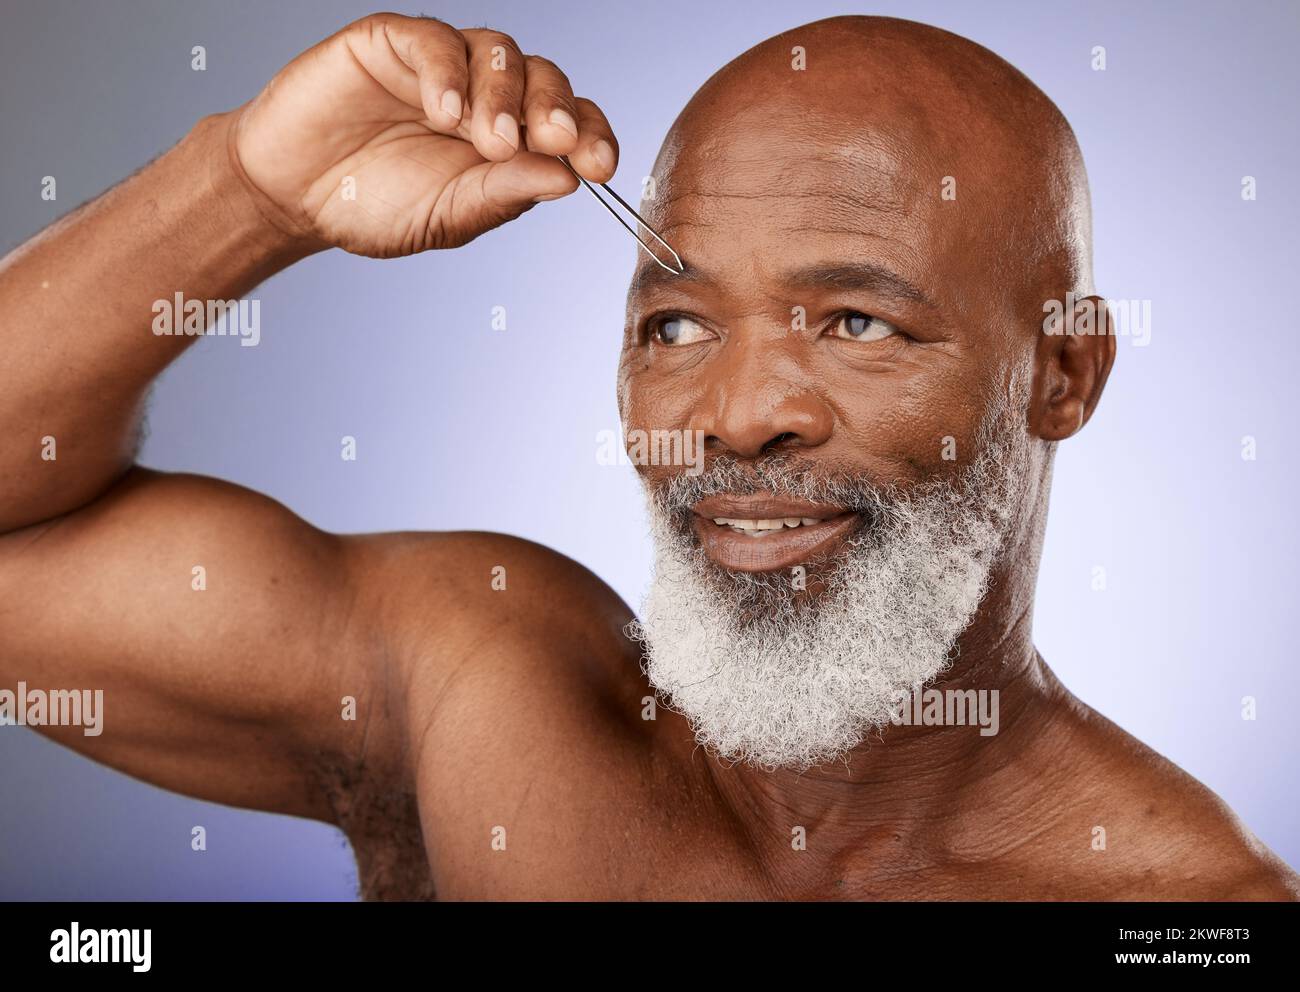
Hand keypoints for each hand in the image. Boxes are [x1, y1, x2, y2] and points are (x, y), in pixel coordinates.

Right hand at [228, 13, 616, 256]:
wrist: (292, 195)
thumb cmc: (372, 206)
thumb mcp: (448, 215)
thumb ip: (504, 194)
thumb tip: (567, 181)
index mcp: (509, 139)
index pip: (568, 123)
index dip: (590, 136)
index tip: (600, 166)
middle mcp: (484, 95)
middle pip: (544, 79)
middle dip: (555, 109)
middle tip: (552, 141)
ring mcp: (441, 65)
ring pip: (498, 52)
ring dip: (503, 95)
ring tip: (489, 140)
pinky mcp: (393, 41)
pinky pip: (433, 41)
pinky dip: (447, 73)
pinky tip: (443, 113)